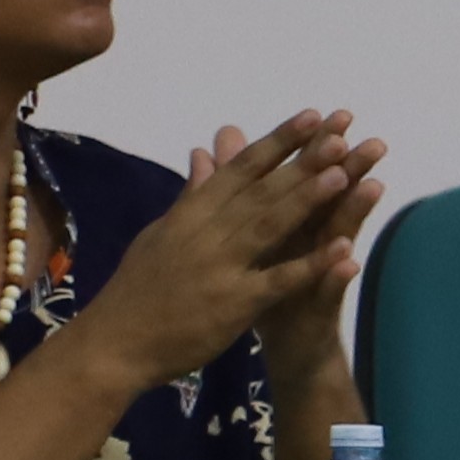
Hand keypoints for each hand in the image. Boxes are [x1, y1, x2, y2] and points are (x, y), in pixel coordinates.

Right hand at [76, 113, 360, 384]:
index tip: (312, 116)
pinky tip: (344, 249)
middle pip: (260, 190)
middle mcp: (206, 232)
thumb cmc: (139, 290)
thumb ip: (190, 196)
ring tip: (344, 173)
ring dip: (307, 198)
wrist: (114, 343)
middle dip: (302, 159)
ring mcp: (220, 266)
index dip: (277, 141)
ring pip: (269, 225)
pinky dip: (311, 265)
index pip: (239, 169)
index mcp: (191, 214)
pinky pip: (278, 281)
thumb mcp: (161, 234)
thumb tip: (202, 153)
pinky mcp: (234, 304)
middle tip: (341, 130)